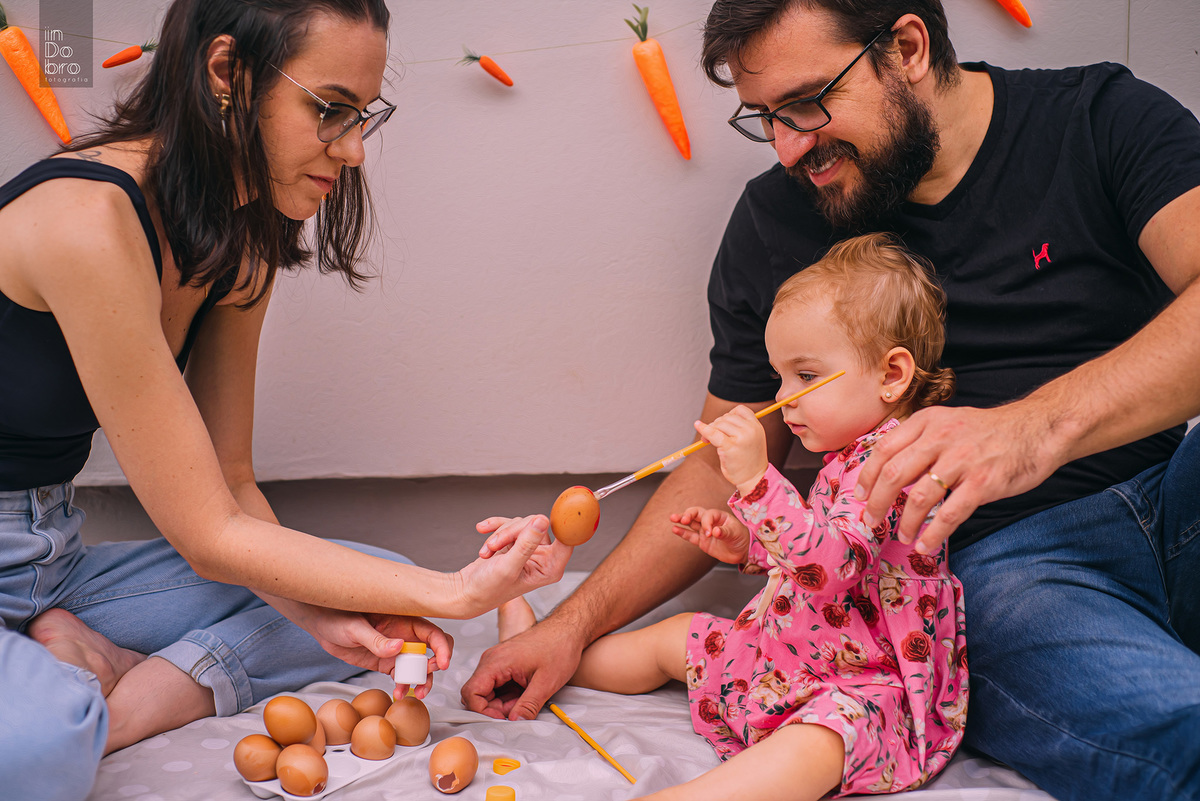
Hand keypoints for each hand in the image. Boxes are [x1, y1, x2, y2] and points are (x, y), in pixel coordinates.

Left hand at [271, 598, 452, 699]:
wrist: (320, 623)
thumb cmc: (337, 614)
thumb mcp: (355, 627)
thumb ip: (376, 639)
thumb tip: (399, 647)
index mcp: (403, 619)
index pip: (432, 632)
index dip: (443, 647)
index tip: (442, 663)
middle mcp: (404, 634)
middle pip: (431, 651)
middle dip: (433, 668)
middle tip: (423, 682)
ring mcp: (395, 649)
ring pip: (418, 666)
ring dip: (421, 680)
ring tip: (415, 693)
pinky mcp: (385, 662)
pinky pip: (401, 675)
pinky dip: (405, 686)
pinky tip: (399, 693)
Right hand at [455, 515, 573, 616]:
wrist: (466, 591)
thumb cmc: (487, 589)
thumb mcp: (508, 567)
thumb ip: (526, 544)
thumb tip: (543, 520)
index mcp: (550, 568)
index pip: (566, 539)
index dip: (561, 523)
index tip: (544, 515)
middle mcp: (544, 557)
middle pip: (538, 525)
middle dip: (511, 532)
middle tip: (494, 544)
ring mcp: (530, 549)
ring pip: (522, 523)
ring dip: (500, 534)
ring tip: (487, 550)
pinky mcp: (517, 542)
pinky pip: (510, 524)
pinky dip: (495, 528)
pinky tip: (482, 531)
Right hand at [461, 616, 583, 720]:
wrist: (568, 630)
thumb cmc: (559, 648)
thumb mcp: (546, 683)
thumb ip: (528, 706)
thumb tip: (515, 723)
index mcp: (496, 662)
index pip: (471, 692)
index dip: (483, 711)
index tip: (503, 719)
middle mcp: (491, 660)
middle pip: (477, 694)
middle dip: (495, 709)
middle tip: (518, 711)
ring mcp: (497, 661)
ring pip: (487, 691)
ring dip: (502, 703)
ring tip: (525, 700)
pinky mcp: (504, 664)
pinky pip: (497, 685)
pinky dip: (507, 695)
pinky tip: (525, 694)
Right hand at [669, 506, 748, 563]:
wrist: (743, 551)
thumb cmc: (741, 537)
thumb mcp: (735, 533)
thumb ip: (724, 532)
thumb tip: (715, 531)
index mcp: (718, 516)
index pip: (708, 515)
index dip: (707, 523)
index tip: (710, 533)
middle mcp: (710, 521)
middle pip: (696, 514)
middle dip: (688, 514)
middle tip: (683, 518)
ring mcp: (704, 531)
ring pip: (691, 523)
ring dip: (681, 520)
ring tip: (672, 518)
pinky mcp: (702, 542)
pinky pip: (690, 536)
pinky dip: (682, 533)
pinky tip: (675, 529)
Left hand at [695, 405, 768, 492]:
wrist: (754, 479)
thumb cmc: (748, 461)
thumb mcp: (750, 440)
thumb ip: (738, 429)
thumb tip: (714, 423)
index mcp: (757, 426)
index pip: (740, 410)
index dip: (729, 414)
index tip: (722, 425)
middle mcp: (751, 430)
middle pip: (727, 417)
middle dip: (716, 424)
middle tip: (710, 436)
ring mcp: (742, 438)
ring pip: (719, 424)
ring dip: (711, 430)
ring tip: (708, 442)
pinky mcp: (731, 447)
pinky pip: (713, 433)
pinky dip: (704, 429)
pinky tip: (698, 426)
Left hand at [854, 404, 1061, 553]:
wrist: (1037, 429)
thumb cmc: (987, 432)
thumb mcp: (947, 422)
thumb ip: (918, 441)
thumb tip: (886, 470)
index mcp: (927, 422)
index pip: (884, 449)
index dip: (867, 476)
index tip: (859, 495)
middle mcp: (940, 438)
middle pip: (894, 474)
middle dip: (877, 503)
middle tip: (870, 520)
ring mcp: (963, 460)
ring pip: (920, 497)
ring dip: (905, 522)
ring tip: (901, 535)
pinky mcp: (983, 482)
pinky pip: (950, 513)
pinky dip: (933, 533)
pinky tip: (925, 544)